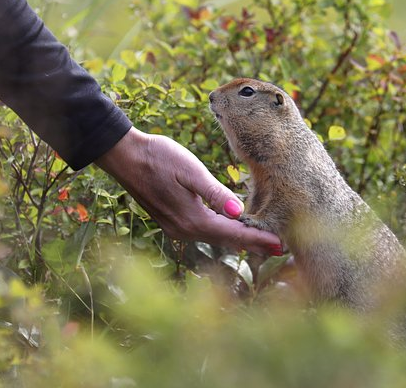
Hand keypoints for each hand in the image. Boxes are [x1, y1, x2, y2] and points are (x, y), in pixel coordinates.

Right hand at [95, 127, 281, 254]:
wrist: (124, 156)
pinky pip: (204, 232)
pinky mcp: (171, 221)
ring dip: (239, 240)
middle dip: (253, 244)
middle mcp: (184, 230)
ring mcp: (176, 228)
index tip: (281, 245)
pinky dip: (223, 233)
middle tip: (280, 249)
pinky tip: (232, 229)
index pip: (234, 233)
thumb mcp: (190, 171)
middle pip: (227, 241)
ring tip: (262, 242)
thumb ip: (215, 193)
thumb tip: (240, 213)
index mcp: (192, 219)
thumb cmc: (158, 157)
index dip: (259, 239)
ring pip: (215, 238)